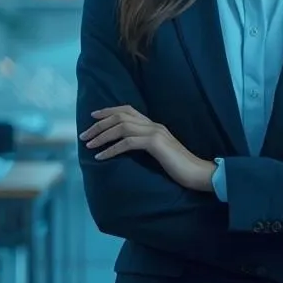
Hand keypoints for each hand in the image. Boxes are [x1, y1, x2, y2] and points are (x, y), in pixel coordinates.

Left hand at [80, 105, 215, 191]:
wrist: (198, 172)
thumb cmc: (179, 167)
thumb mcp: (160, 153)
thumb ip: (146, 145)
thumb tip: (127, 147)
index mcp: (154, 125)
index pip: (127, 110)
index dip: (108, 111)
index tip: (93, 116)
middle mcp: (153, 124)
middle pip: (120, 116)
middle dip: (99, 124)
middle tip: (84, 135)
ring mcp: (154, 132)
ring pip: (121, 127)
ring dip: (102, 136)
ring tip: (89, 145)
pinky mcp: (155, 143)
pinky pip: (127, 143)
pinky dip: (111, 149)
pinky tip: (101, 157)